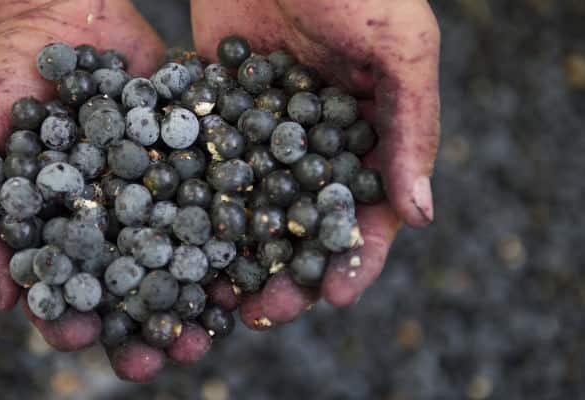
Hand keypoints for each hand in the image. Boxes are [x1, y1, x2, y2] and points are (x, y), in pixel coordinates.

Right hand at [0, 0, 208, 381]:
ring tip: (225, 317)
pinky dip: (233, 221)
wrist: (53, 16)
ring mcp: (156, 194)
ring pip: (184, 254)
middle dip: (157, 326)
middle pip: (137, 290)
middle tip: (179, 353)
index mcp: (61, 236)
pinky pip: (215, 194)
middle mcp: (115, 224)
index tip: (87, 340)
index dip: (75, 324)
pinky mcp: (190, 157)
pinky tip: (251, 247)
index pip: (68, 297)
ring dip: (206, 290)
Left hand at [191, 0, 439, 322]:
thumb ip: (414, 127)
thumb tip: (421, 216)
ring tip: (217, 293)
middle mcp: (315, 146)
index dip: (355, 259)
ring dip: (237, 253)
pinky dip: (194, 205)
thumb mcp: (401, 48)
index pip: (368, 213)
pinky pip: (206, 167)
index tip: (335, 297)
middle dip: (289, 271)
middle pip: (303, 224)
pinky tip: (176, 238)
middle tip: (264, 311)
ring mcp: (263, 134)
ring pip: (252, 208)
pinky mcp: (216, 114)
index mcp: (370, 138)